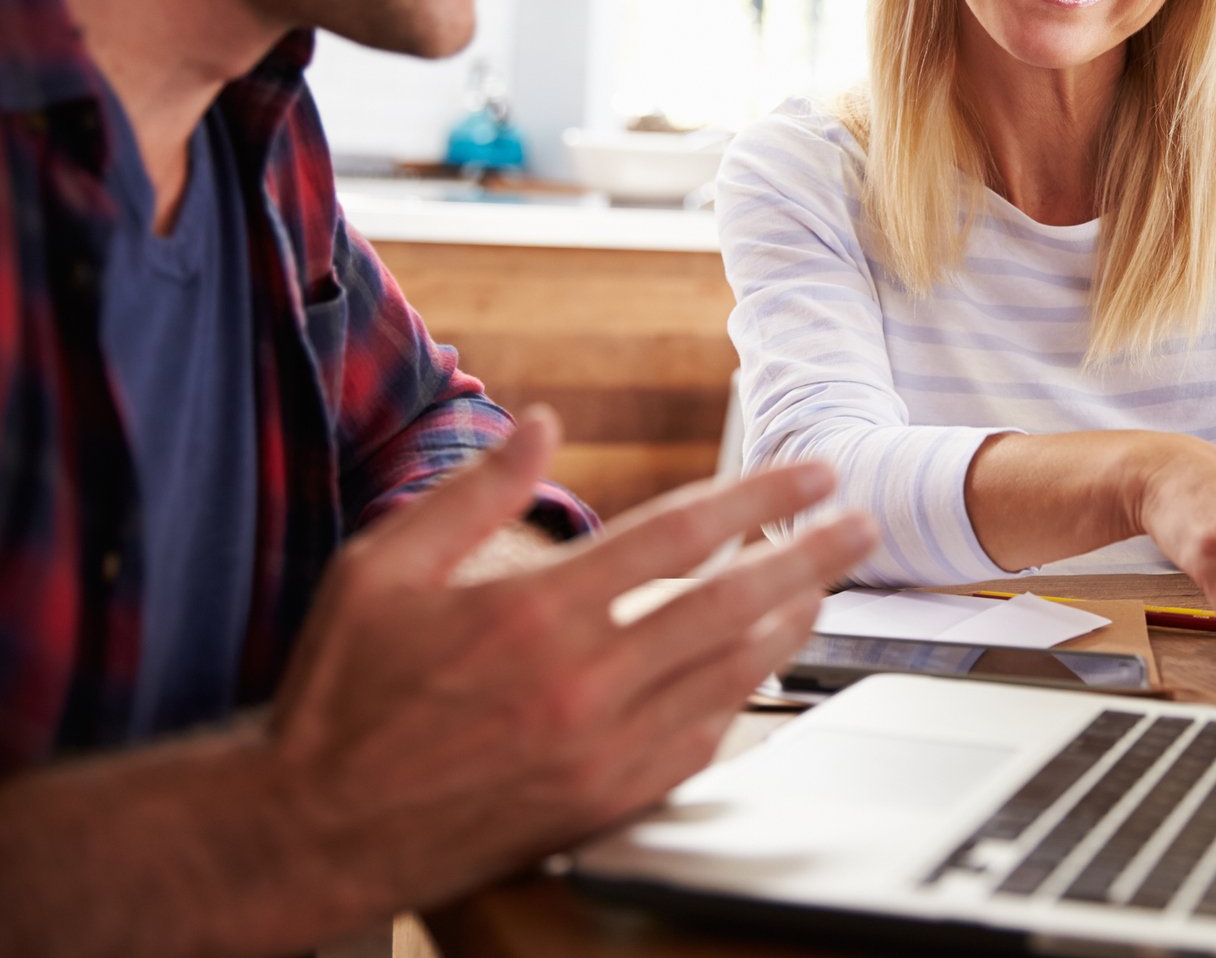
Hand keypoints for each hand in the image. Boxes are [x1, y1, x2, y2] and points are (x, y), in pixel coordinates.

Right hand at [265, 406, 876, 920]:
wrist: (312, 831)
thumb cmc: (343, 693)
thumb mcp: (381, 569)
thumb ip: (473, 491)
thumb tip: (544, 422)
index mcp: (534, 615)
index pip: (681, 534)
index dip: (761, 495)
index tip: (814, 472)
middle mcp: (582, 684)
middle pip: (734, 604)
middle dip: (812, 556)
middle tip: (865, 524)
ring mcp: (601, 752)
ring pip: (731, 675)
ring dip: (790, 624)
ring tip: (824, 585)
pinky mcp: (604, 804)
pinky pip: (700, 741)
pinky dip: (741, 697)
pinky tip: (759, 667)